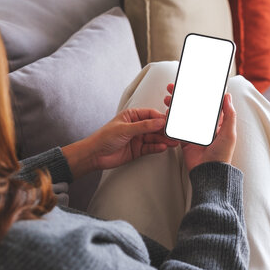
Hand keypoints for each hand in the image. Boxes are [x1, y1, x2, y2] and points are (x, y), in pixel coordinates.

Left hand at [62, 108, 177, 178]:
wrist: (95, 155)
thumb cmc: (104, 137)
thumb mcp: (125, 129)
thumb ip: (143, 126)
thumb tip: (158, 121)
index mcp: (132, 116)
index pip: (150, 114)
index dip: (161, 118)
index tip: (169, 121)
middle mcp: (136, 127)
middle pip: (154, 127)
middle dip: (164, 130)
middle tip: (173, 133)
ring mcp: (137, 138)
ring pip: (154, 138)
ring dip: (163, 140)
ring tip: (172, 142)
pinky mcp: (138, 150)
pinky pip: (150, 147)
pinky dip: (156, 147)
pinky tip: (162, 147)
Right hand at [164, 83, 236, 171]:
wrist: (209, 172)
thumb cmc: (222, 154)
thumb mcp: (229, 132)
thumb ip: (229, 114)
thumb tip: (227, 96)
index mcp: (216, 123)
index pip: (207, 104)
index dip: (199, 94)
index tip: (191, 84)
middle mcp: (204, 127)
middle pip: (192, 107)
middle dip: (182, 97)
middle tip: (174, 88)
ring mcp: (193, 133)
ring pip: (182, 115)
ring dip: (175, 106)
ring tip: (167, 99)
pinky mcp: (184, 140)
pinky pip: (176, 128)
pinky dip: (171, 120)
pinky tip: (166, 114)